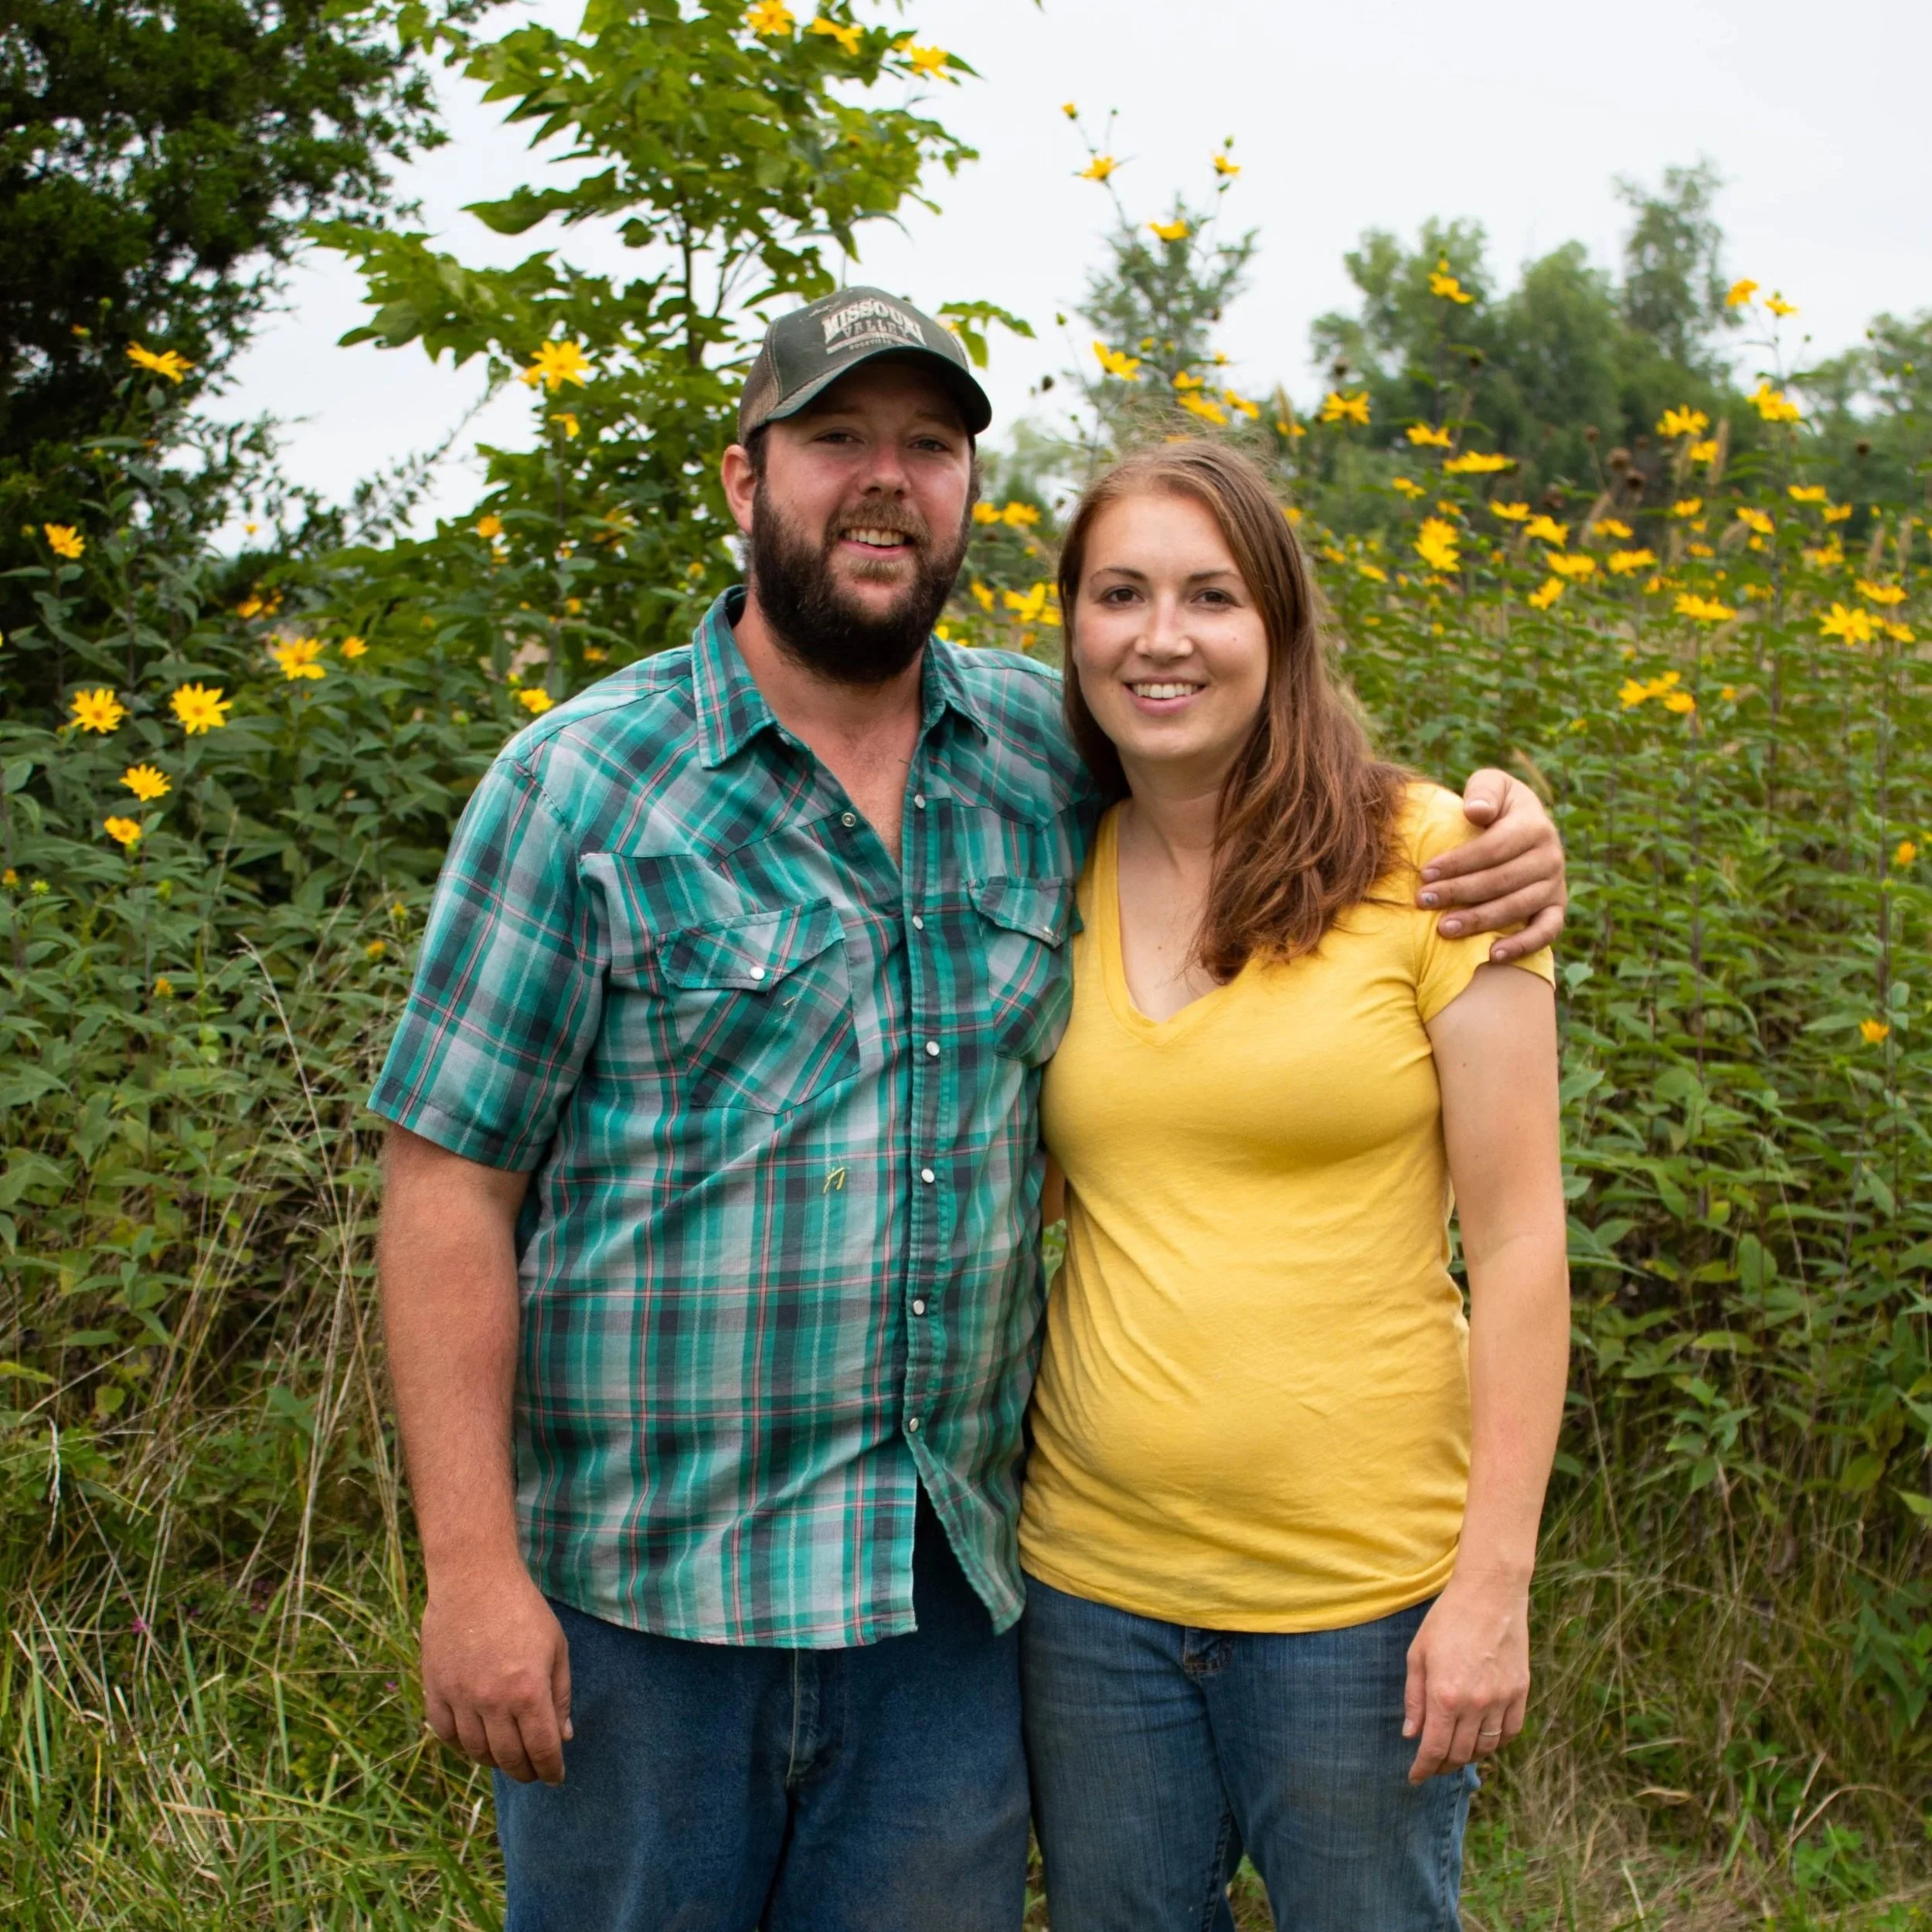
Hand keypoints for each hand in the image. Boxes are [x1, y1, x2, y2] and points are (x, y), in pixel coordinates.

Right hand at [421, 1558, 573, 1785]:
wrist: (474, 1579)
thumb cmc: (523, 1610)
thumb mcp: (556, 1647)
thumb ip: (560, 1695)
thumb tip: (563, 1738)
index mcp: (528, 1691)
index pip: (542, 1749)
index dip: (551, 1769)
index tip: (555, 1777)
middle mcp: (493, 1702)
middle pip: (509, 1758)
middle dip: (525, 1771)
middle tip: (533, 1772)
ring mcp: (460, 1698)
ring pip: (476, 1752)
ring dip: (494, 1761)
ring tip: (507, 1756)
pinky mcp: (435, 1690)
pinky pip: (445, 1734)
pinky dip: (461, 1745)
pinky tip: (475, 1741)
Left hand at [1402, 1572, 1529, 1783]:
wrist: (1490, 1594)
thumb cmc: (1447, 1620)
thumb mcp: (1418, 1654)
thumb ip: (1414, 1698)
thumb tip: (1411, 1735)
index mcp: (1445, 1695)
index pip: (1434, 1749)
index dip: (1423, 1769)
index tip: (1415, 1779)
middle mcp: (1475, 1704)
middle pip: (1459, 1754)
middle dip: (1442, 1765)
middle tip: (1432, 1765)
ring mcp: (1501, 1700)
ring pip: (1486, 1748)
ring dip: (1468, 1755)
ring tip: (1455, 1750)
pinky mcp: (1521, 1693)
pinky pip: (1510, 1733)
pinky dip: (1496, 1742)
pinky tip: (1483, 1737)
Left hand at [1418, 770, 1566, 962]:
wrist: (1522, 826)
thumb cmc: (1494, 806)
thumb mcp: (1490, 785)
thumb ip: (1483, 791)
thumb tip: (1476, 812)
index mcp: (1535, 825)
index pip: (1494, 848)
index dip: (1459, 862)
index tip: (1426, 873)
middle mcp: (1551, 856)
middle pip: (1502, 880)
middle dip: (1459, 891)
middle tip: (1423, 901)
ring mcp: (1555, 885)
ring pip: (1517, 907)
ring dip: (1480, 920)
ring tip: (1443, 928)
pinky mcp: (1556, 908)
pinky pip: (1546, 931)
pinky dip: (1523, 945)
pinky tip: (1493, 955)